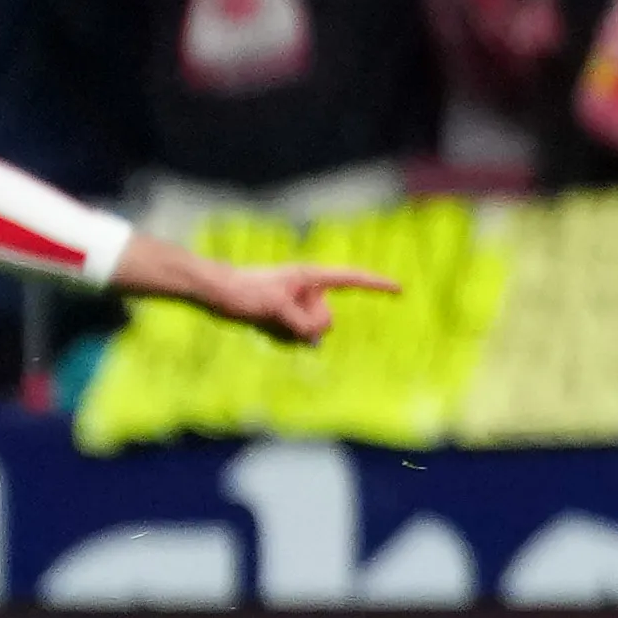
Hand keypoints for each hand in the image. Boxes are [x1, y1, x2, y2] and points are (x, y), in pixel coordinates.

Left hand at [150, 251, 405, 343]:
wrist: (216, 293)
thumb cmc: (243, 290)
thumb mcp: (274, 307)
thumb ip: (299, 323)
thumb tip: (315, 341)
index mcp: (311, 277)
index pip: (352, 279)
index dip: (377, 285)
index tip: (401, 290)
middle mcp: (308, 291)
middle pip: (328, 320)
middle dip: (310, 327)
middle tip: (282, 318)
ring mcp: (298, 306)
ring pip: (312, 334)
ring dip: (293, 336)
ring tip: (267, 322)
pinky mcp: (287, 320)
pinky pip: (298, 340)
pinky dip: (284, 341)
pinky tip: (265, 330)